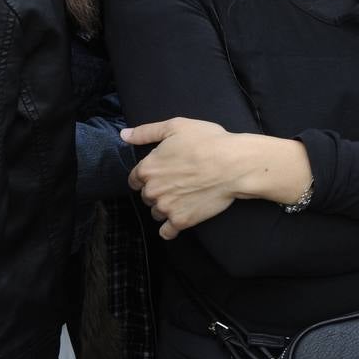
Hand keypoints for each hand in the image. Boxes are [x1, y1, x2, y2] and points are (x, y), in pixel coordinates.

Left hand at [122, 118, 249, 239]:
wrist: (234, 165)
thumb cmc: (208, 142)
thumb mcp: (176, 127)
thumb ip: (146, 132)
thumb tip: (124, 135)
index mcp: (148, 167)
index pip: (135, 178)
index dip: (147, 175)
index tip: (161, 173)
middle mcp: (152, 190)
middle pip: (146, 196)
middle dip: (158, 190)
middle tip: (177, 182)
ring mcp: (166, 207)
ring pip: (156, 212)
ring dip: (165, 207)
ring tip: (183, 197)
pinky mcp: (181, 221)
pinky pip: (167, 232)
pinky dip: (170, 228)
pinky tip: (179, 219)